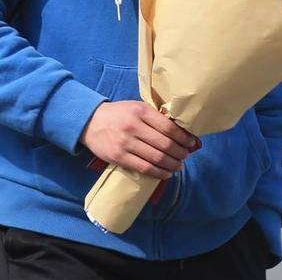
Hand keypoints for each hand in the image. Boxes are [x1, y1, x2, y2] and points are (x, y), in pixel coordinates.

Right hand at [79, 100, 199, 179]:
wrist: (90, 122)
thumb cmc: (119, 114)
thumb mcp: (137, 107)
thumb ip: (155, 117)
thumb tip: (180, 131)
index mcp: (141, 111)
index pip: (168, 127)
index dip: (183, 137)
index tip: (191, 142)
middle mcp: (134, 127)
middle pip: (164, 144)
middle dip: (180, 152)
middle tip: (186, 155)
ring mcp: (125, 143)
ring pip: (156, 158)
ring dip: (172, 164)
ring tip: (179, 166)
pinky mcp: (118, 157)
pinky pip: (144, 168)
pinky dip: (158, 173)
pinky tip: (166, 173)